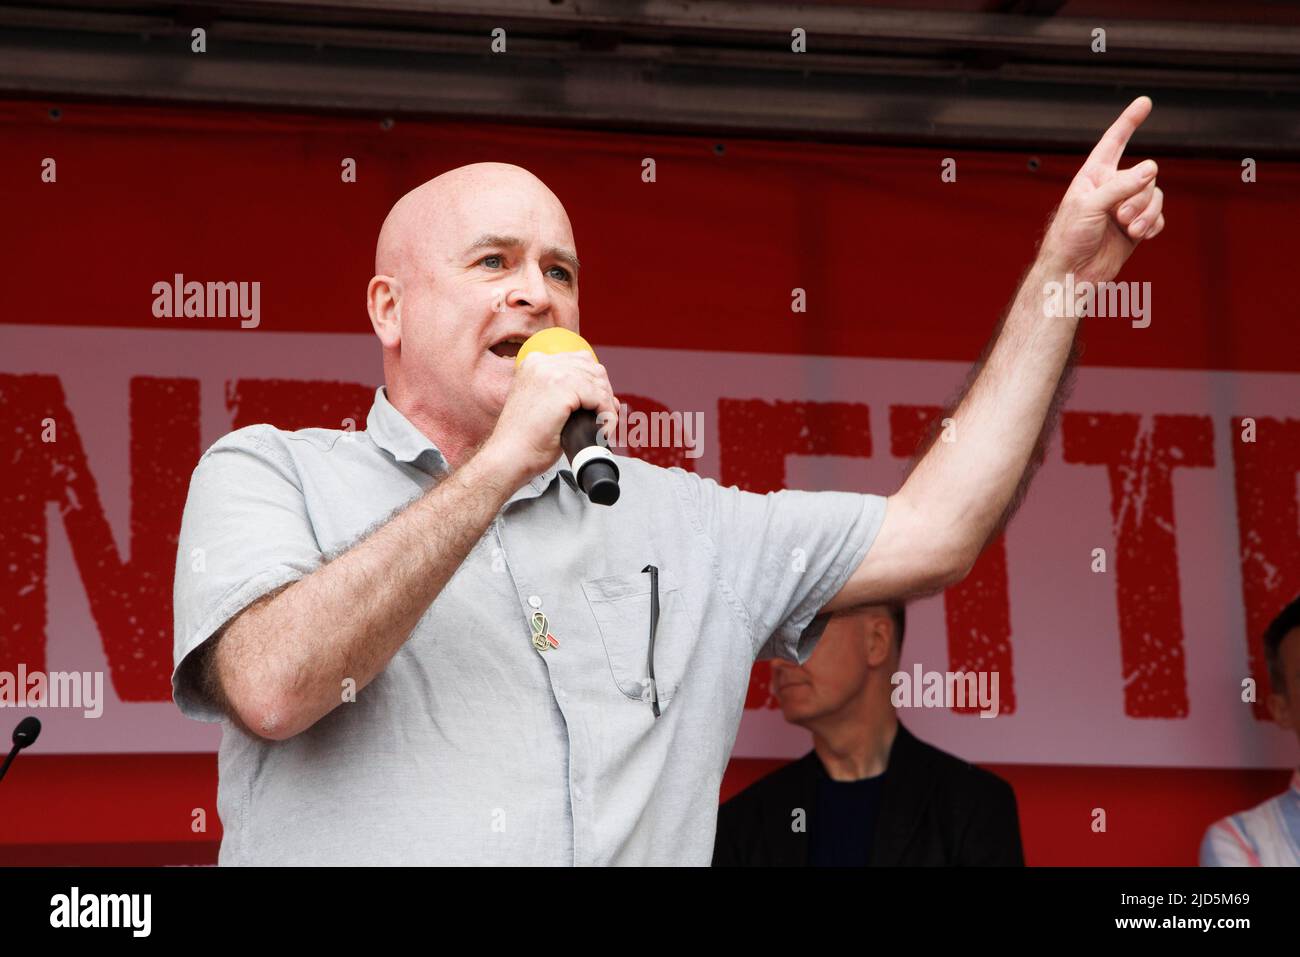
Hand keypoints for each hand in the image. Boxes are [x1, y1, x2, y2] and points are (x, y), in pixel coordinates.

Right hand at [480, 350, 618, 486]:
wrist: (509, 457)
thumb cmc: (526, 440)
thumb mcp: (545, 407)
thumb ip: (569, 395)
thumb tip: (608, 397)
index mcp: (534, 363)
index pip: (579, 362)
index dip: (595, 384)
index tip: (600, 406)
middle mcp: (541, 362)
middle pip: (592, 369)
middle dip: (604, 394)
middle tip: (606, 418)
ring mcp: (551, 373)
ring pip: (598, 383)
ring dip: (607, 406)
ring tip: (604, 427)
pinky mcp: (562, 388)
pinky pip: (599, 397)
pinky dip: (607, 415)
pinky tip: (602, 430)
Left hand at [1041, 96, 1164, 283]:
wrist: (1072, 274)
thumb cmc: (1068, 239)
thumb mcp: (1088, 207)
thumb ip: (1119, 186)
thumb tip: (1150, 169)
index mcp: (1094, 176)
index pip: (1114, 142)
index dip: (1129, 122)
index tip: (1144, 102)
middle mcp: (1112, 188)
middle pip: (1145, 175)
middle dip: (1138, 197)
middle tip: (1120, 217)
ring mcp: (1125, 207)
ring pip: (1155, 195)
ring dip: (1146, 213)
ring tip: (1128, 229)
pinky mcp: (1136, 227)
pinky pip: (1158, 216)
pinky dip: (1154, 225)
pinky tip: (1142, 235)